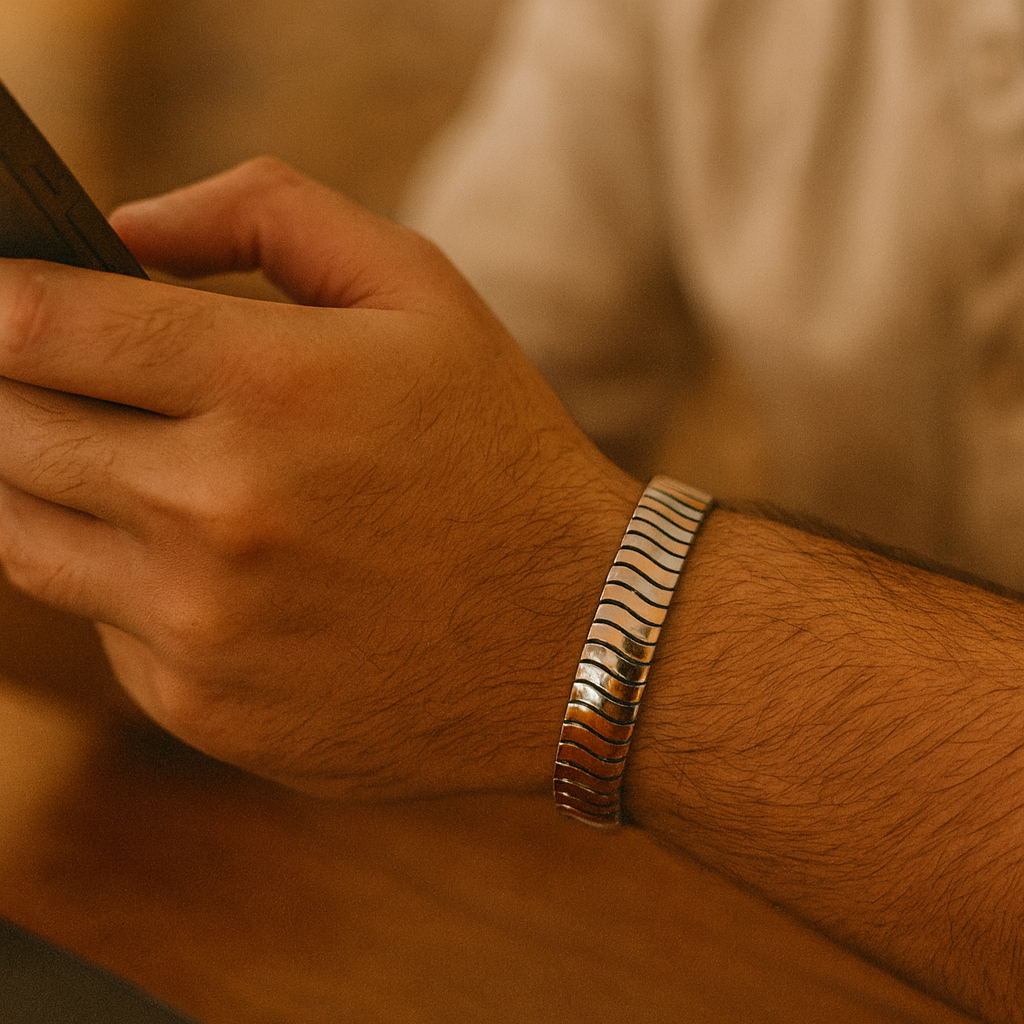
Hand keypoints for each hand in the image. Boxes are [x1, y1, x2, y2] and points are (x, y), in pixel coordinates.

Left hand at [0, 158, 636, 798]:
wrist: (574, 636)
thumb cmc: (500, 454)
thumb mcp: (422, 291)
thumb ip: (268, 213)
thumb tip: (127, 229)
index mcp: (270, 385)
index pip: (36, 325)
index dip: (4, 304)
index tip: (18, 307)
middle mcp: (216, 511)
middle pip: (8, 429)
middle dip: (21, 391)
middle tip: (76, 383)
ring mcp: (200, 624)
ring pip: (22, 533)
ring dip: (49, 484)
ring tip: (134, 467)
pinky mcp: (201, 707)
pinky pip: (101, 625)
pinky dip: (130, 586)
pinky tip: (220, 573)